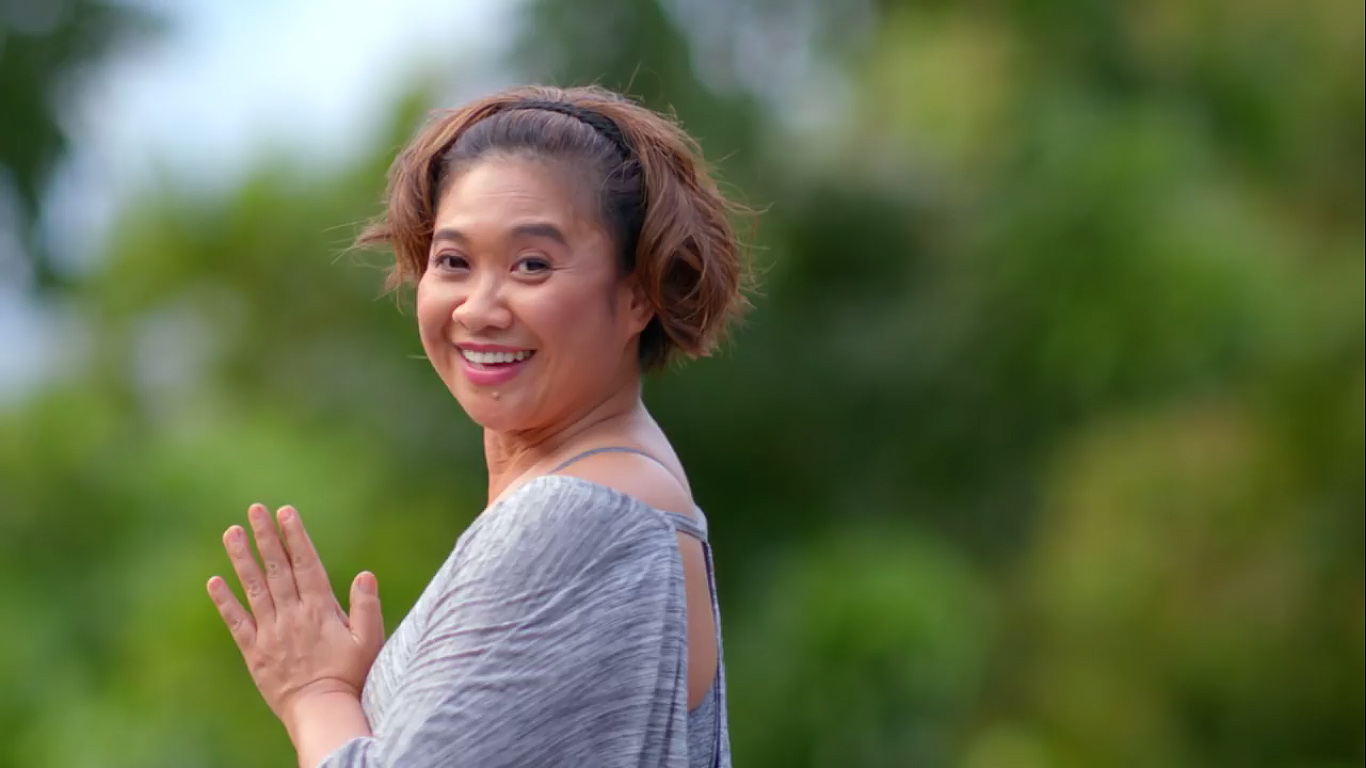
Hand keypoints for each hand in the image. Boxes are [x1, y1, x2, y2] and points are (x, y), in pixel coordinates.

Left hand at [207, 504, 383, 731]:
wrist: (322, 711)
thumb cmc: (351, 675)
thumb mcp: (369, 640)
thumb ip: (367, 606)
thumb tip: (365, 574)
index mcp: (320, 609)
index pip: (306, 564)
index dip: (295, 536)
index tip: (286, 512)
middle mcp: (292, 615)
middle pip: (277, 569)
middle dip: (266, 537)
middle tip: (255, 509)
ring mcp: (271, 632)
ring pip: (254, 588)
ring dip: (242, 559)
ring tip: (231, 532)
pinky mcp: (255, 651)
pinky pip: (237, 622)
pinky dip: (225, 601)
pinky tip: (214, 581)